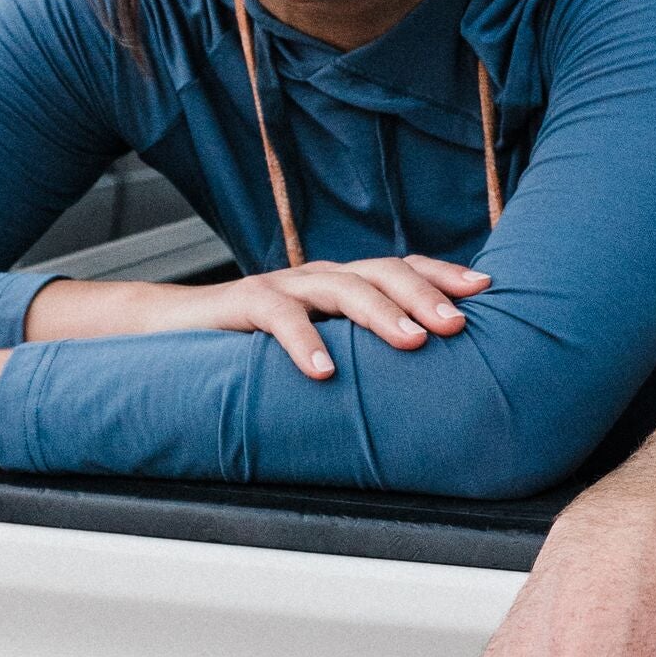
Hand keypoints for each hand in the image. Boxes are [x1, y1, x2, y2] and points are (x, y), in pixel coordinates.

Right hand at [25, 254, 488, 381]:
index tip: (485, 291)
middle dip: (423, 294)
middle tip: (457, 324)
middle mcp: (318, 277)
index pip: (401, 267)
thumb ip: (360, 351)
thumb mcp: (319, 345)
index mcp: (343, 284)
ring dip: (380, 311)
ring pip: (338, 287)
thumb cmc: (255, 347)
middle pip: (380, 271)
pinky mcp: (241, 304)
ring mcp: (281, 286)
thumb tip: (429, 389)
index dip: (442, 274)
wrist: (170, 336)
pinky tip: (324, 371)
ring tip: (412, 340)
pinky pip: (277, 318)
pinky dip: (303, 342)